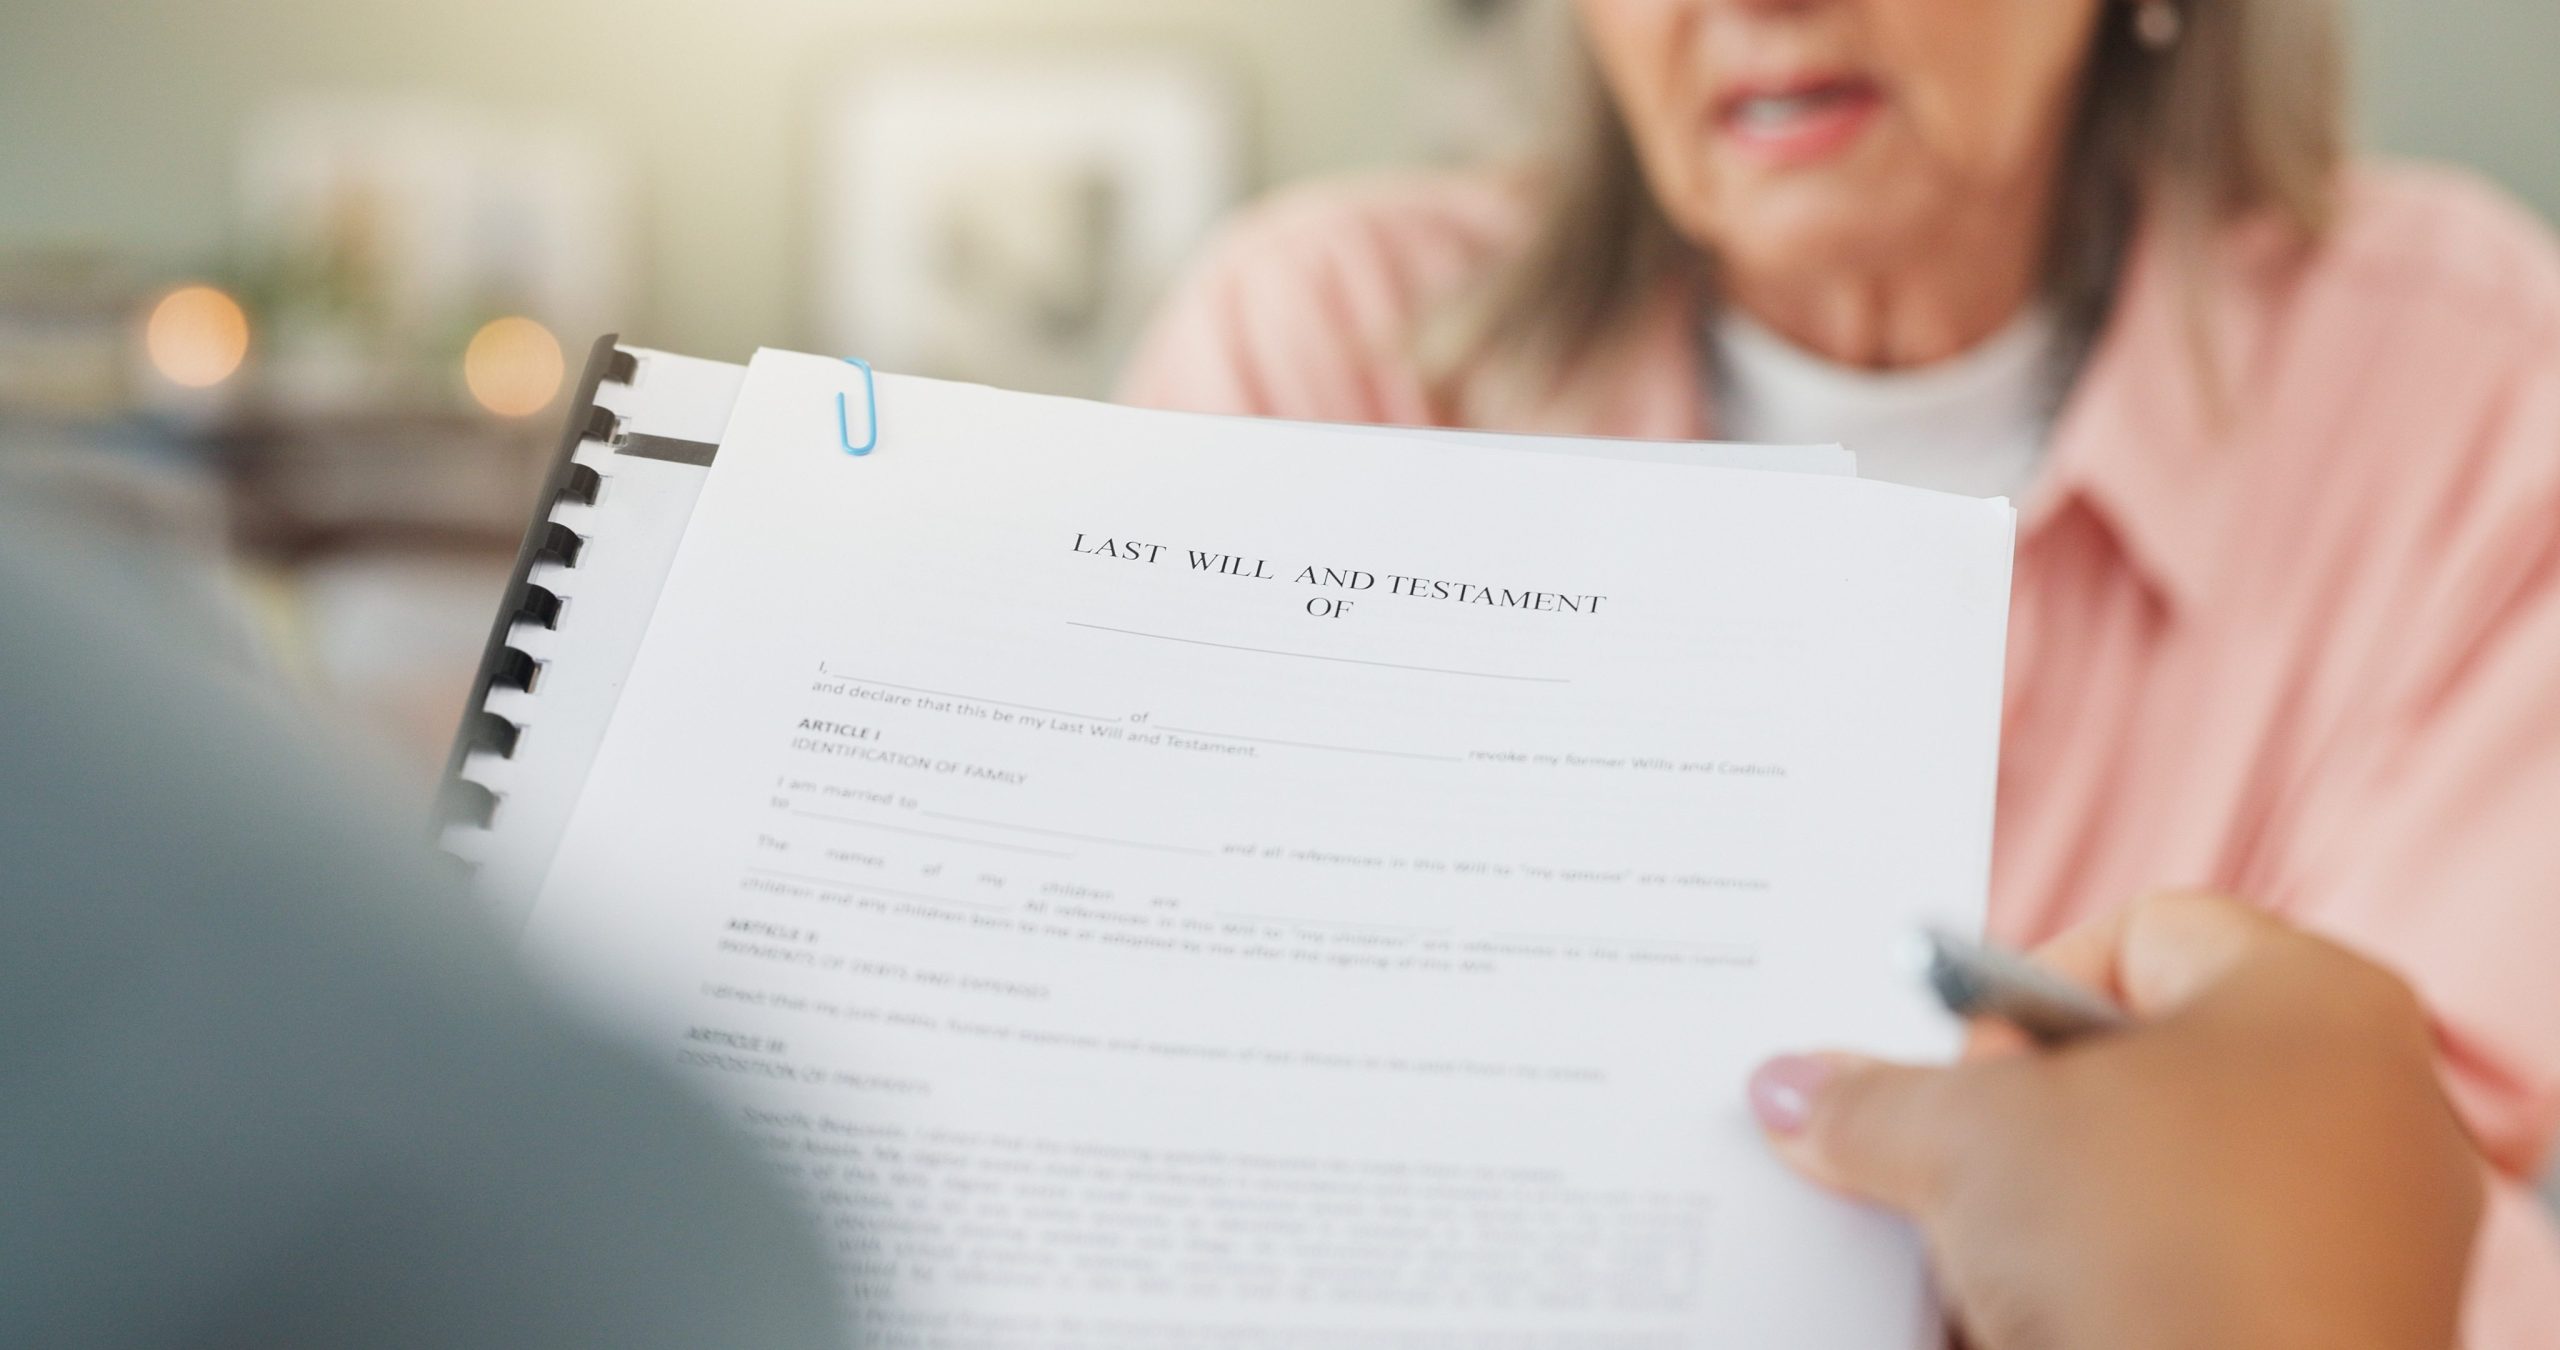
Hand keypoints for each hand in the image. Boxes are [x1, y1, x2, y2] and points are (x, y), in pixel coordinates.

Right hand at [1747, 893, 2482, 1349]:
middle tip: (1960, 1168)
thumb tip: (1791, 1091)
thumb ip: (1873, 1101)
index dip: (2019, 994)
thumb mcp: (1968, 1141)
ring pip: (2164, 1188)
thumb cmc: (2159, 1252)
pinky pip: (2197, 1278)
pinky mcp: (2341, 1334)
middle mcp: (2373, 1105)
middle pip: (2142, 1069)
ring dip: (2054, 1219)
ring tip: (1988, 1265)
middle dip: (2023, 1123)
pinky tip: (2034, 1321)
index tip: (1961, 1074)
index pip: (2134, 934)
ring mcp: (2370, 1237)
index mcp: (2318, 1000)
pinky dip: (2109, 1293)